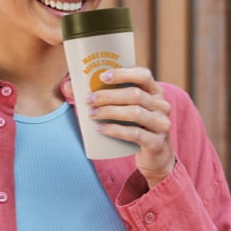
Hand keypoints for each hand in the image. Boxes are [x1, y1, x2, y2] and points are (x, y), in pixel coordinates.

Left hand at [62, 67, 175, 187]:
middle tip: (88, 100)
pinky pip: (135, 134)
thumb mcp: (123, 109)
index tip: (102, 76)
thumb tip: (69, 85)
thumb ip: (101, 95)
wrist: (155, 156)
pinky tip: (101, 129)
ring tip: (92, 114)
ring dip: (110, 112)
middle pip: (135, 94)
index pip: (143, 75)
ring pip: (135, 113)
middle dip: (108, 96)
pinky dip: (115, 130)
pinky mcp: (157, 142)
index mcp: (154, 91)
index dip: (123, 74)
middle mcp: (161, 105)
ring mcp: (161, 124)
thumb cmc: (134, 126)